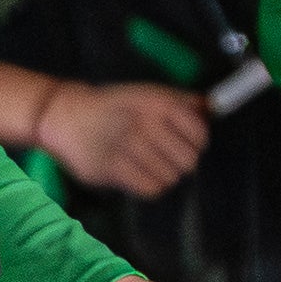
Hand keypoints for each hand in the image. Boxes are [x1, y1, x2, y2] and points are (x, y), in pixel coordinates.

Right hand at [32, 82, 212, 198]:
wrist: (66, 115)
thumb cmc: (113, 106)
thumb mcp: (147, 93)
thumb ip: (182, 101)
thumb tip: (214, 107)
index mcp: (156, 102)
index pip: (199, 133)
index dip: (198, 142)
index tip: (187, 143)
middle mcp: (144, 122)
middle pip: (187, 161)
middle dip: (180, 162)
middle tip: (166, 157)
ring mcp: (127, 145)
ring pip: (170, 177)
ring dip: (163, 175)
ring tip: (149, 165)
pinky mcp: (112, 168)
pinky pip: (150, 188)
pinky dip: (149, 185)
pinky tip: (139, 174)